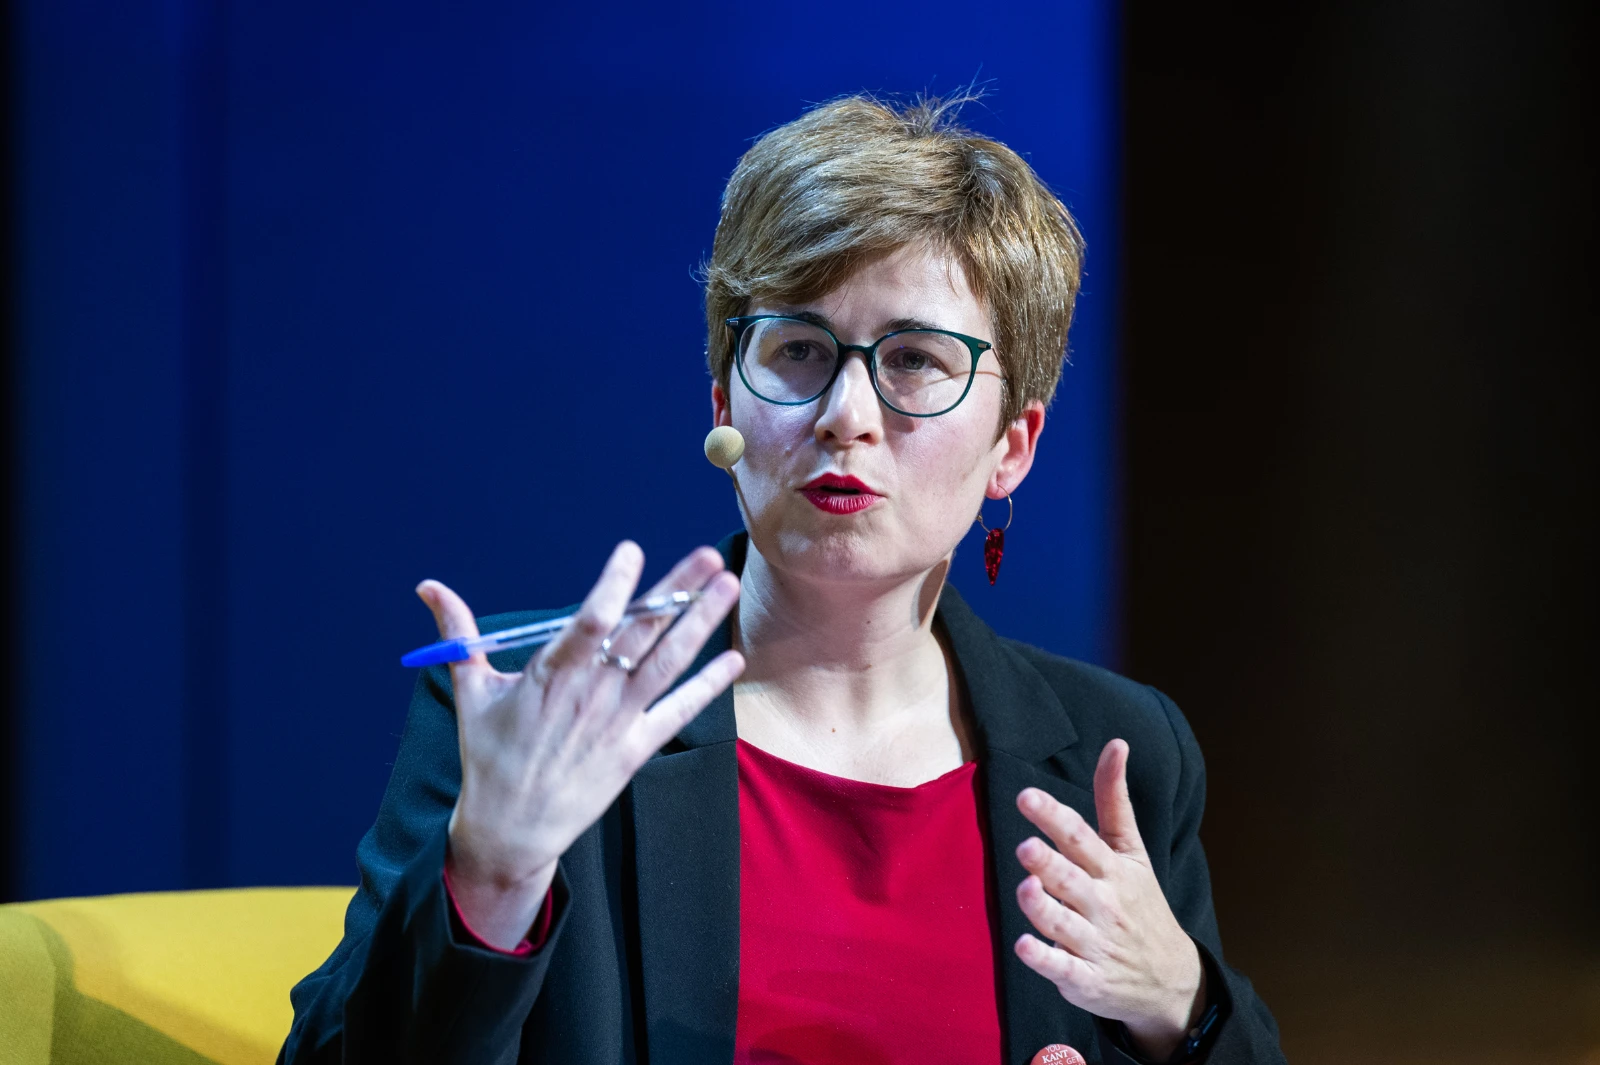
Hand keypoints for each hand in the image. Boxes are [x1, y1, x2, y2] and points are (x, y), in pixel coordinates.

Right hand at [419, 542, 743, 948]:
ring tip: (727, 586)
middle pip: (640, 633)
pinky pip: (677, 711)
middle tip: (709, 556)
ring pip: (667, 663)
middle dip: (676, 591)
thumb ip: (458, 634)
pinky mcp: (635, 750)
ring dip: (700, 624)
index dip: (613, 586)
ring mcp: (617, 722)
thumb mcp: (470, 692)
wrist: (510, 829)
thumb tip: (427, 587)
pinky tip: (733, 658)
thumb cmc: (488, 755)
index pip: (589, 622)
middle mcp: (590, 694)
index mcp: (550, 675)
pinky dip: (707, 686)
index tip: (631, 551)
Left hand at [1013, 739, 1204, 1060]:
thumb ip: (1114, 800)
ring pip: (1064, 925)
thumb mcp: (1133, 851)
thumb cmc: (1140, 904)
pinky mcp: (1086, 980)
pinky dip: (1044, 959)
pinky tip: (1023, 945)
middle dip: (1050, 864)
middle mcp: (1104, 904)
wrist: (1170, 979)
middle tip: (1027, 847)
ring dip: (1044, 908)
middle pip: (1072, 881)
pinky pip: (1063, 970)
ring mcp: (1096, 943)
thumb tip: (1115, 743)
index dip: (1054, 817)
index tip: (1026, 797)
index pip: (1082, 837)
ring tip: (1025, 888)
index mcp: (1113, 869)